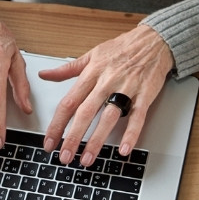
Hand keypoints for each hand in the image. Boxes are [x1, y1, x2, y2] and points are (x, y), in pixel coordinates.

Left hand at [38, 24, 174, 167]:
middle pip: (85, 112)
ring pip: (108, 117)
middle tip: (64, 157)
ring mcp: (126, 89)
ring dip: (97, 140)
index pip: (69, 101)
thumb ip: (68, 69)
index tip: (49, 141)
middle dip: (72, 137)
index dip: (57, 123)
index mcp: (92, 73)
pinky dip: (131, 133)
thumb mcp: (92, 54)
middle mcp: (106, 81)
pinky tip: (124, 149)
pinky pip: (137, 117)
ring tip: (87, 159)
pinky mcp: (144, 95)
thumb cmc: (122, 48)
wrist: (153, 40)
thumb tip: (45, 74)